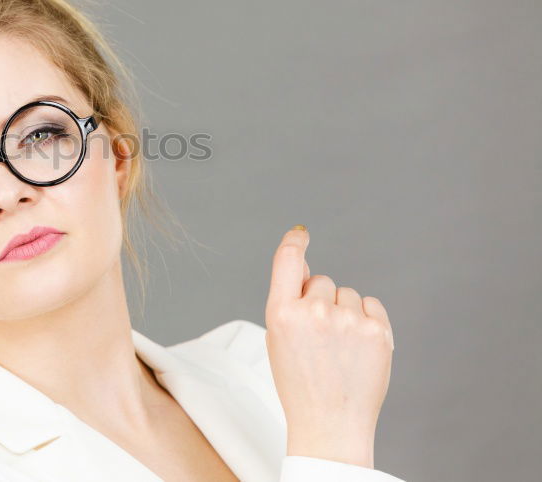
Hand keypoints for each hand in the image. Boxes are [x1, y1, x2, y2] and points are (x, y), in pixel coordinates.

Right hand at [264, 226, 394, 467]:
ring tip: (339, 349)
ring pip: (348, 294)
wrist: (330, 425)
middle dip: (321, 301)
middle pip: (321, 281)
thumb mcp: (279, 340)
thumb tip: (305, 267)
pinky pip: (371, 306)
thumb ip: (289, 302)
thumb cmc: (301, 385)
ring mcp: (348, 320)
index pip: (287, 261)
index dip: (295, 242)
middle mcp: (313, 312)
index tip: (301, 233)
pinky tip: (358, 347)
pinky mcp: (377, 330)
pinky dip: (367, 320)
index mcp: (281, 314)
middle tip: (319, 338)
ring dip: (345, 313)